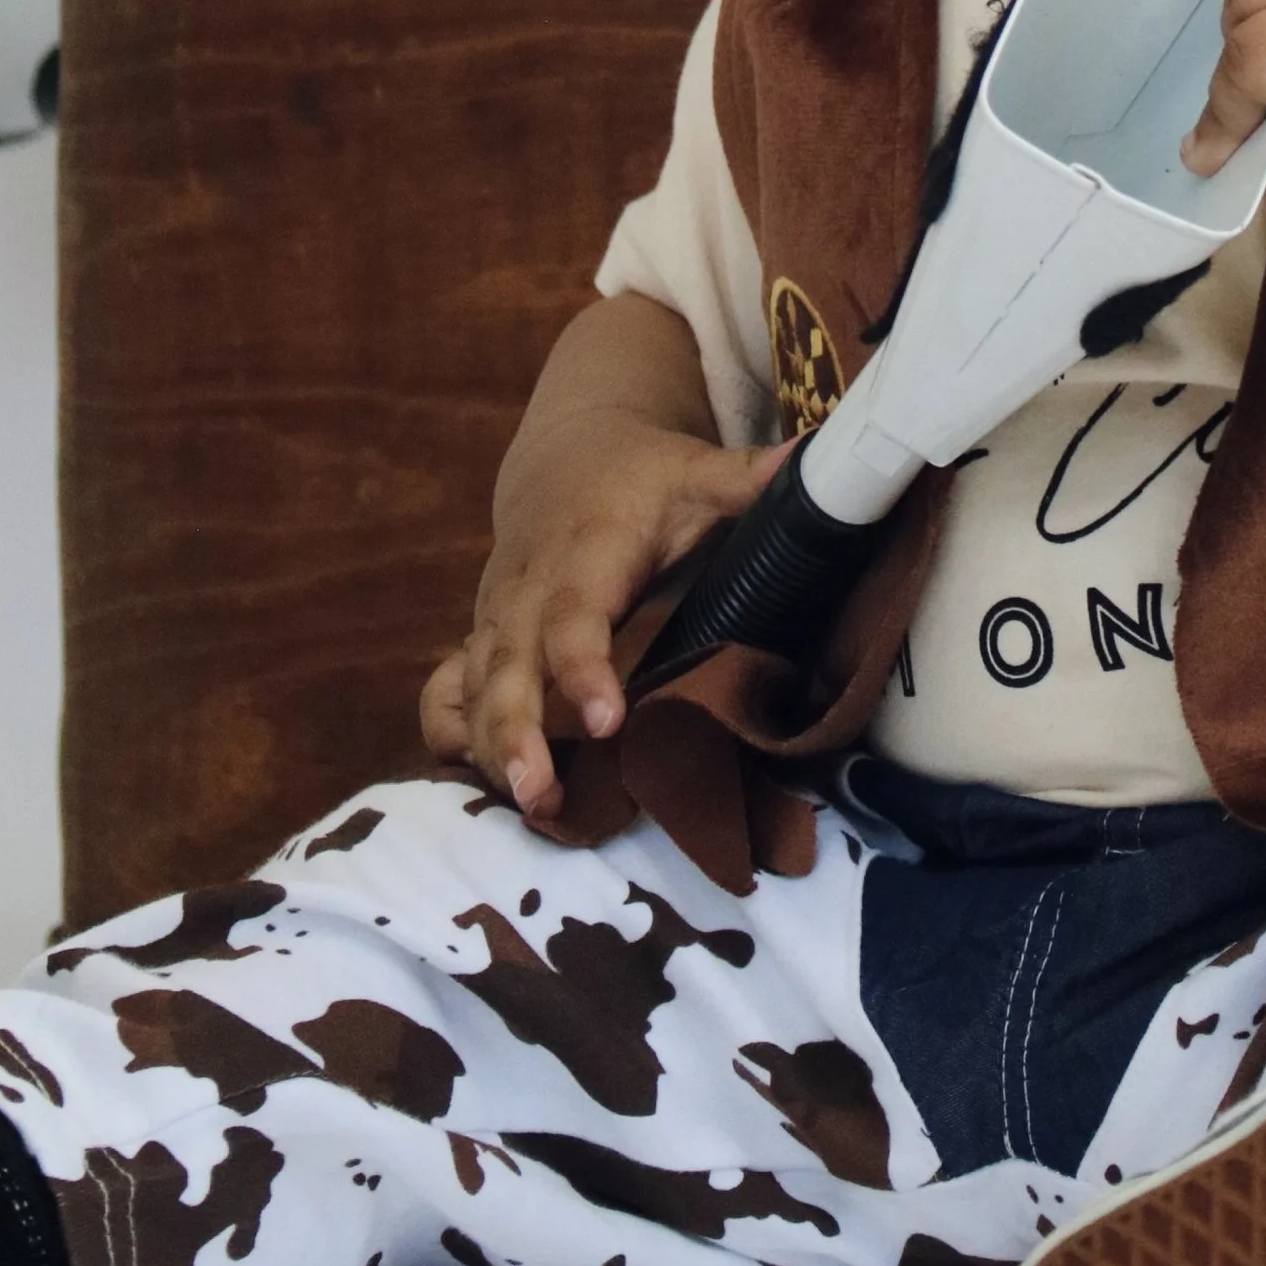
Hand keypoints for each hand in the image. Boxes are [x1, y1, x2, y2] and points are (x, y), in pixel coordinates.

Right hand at [418, 414, 789, 824]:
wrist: (567, 458)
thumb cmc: (642, 478)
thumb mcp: (694, 471)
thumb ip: (748, 478)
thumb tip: (817, 460)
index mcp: (584, 553)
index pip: (575, 615)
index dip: (584, 667)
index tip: (607, 720)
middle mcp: (527, 590)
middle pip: (507, 663)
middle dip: (514, 729)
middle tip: (539, 791)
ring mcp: (495, 619)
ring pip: (472, 686)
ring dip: (489, 749)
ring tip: (527, 806)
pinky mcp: (480, 642)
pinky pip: (448, 692)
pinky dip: (453, 736)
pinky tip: (477, 788)